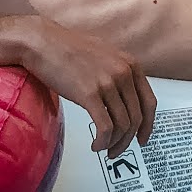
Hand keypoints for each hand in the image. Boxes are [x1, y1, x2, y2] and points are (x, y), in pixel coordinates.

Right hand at [28, 20, 156, 156]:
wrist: (42, 42)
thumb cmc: (67, 48)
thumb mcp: (104, 55)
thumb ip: (118, 73)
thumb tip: (123, 99)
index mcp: (130, 64)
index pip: (149, 102)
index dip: (148, 126)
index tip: (142, 138)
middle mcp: (123, 72)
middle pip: (136, 118)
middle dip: (128, 140)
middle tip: (117, 149)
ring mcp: (108, 83)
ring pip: (123, 126)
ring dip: (114, 144)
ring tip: (103, 148)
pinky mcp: (89, 94)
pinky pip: (105, 127)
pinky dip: (103, 142)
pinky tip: (95, 144)